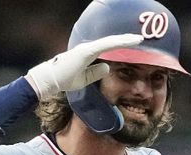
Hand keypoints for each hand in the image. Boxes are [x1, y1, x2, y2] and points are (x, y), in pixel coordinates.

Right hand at [26, 34, 143, 100]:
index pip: (109, 47)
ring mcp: (87, 48)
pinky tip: (127, 42)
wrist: (50, 80)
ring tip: (138, 39)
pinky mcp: (86, 51)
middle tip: (140, 38)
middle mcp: (89, 48)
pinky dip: (116, 43)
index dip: (122, 45)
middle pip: (111, 42)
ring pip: (110, 42)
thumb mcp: (85, 79)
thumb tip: (108, 67)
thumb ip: (96, 73)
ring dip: (125, 40)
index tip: (134, 44)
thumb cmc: (64, 80)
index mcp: (89, 53)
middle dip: (126, 40)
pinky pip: (105, 46)